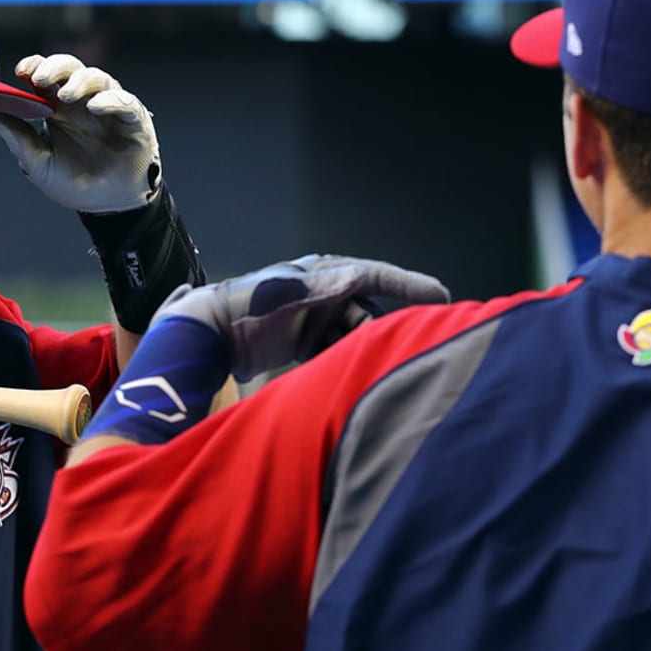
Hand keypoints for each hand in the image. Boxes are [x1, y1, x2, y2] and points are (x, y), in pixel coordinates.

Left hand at [0, 53, 160, 212]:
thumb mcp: (39, 164)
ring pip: (97, 77)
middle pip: (70, 67)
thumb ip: (19, 140)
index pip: (45, 76)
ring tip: (66, 95)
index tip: (21, 70)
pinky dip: (110, 99)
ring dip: (79, 81)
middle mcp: (83, 101)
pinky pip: (124, 100)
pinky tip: (96, 106)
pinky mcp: (133, 118)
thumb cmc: (74, 183)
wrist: (108, 206)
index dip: (34, 66)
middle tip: (41, 78)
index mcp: (58, 108)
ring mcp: (109, 106)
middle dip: (55, 67)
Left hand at [157, 254, 450, 382]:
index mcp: (322, 274)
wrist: (208, 333)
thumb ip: (318, 287)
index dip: (408, 285)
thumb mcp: (282, 293)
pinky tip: (350, 376)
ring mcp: (315, 319)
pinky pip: (337, 351)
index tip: (441, 296)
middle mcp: (324, 294)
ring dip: (364, 349)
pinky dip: (344, 361)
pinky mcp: (305, 343)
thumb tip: (358, 275)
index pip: (376, 276)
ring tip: (376, 366)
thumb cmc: (243, 306)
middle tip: (409, 347)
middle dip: (386, 328)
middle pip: (370, 311)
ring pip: (356, 334)